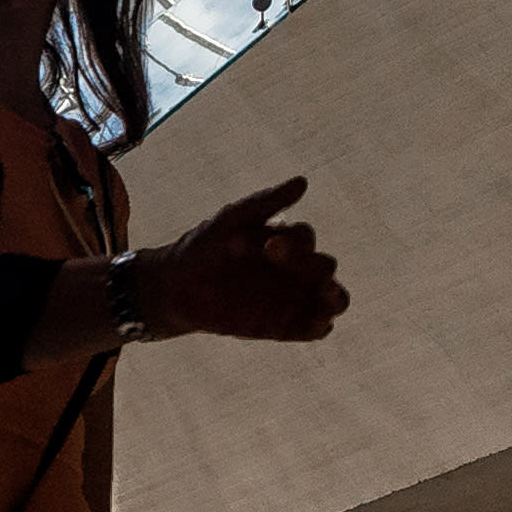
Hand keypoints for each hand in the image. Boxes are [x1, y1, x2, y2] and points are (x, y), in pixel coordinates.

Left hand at [138, 179, 348, 343]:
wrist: (176, 288)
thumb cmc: (204, 248)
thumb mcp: (231, 219)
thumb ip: (266, 202)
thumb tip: (303, 181)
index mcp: (286, 241)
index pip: (305, 237)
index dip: (292, 241)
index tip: (265, 245)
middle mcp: (296, 269)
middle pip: (324, 267)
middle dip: (312, 266)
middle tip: (286, 270)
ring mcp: (294, 299)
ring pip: (333, 299)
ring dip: (334, 298)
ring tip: (326, 294)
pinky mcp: (285, 327)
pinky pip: (313, 329)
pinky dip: (319, 326)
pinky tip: (317, 323)